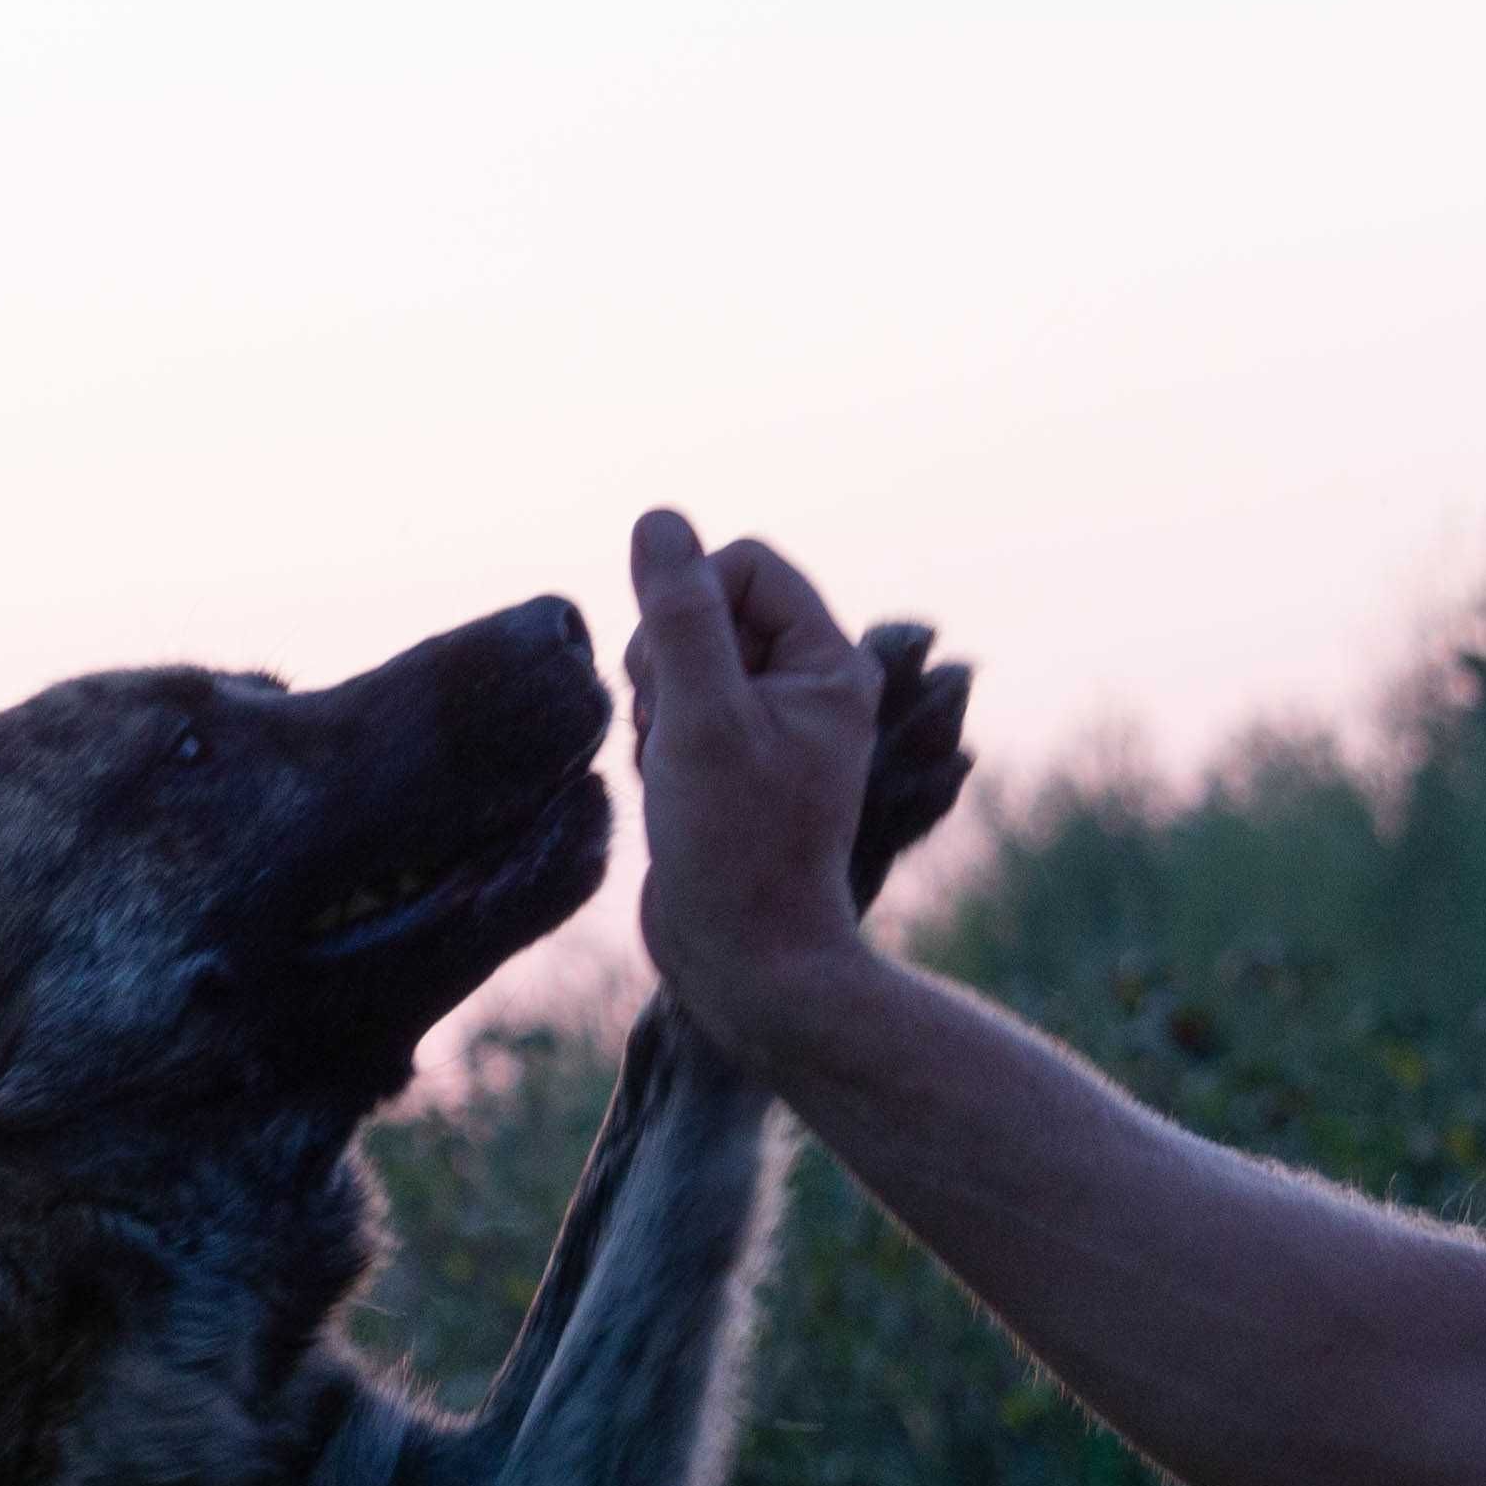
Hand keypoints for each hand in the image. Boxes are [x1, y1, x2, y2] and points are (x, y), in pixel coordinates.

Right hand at [620, 509, 889, 1059]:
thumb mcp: (698, 717)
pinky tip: (669, 796)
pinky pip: (676, 715)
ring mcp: (770, 729)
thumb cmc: (734, 847)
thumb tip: (658, 521)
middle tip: (671, 731)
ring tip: (673, 772)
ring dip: (656, 709)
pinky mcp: (734, 767)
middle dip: (666, 662)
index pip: (743, 566)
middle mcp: (807, 689)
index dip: (688, 603)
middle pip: (708, 612)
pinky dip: (657, 745)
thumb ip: (678, 617)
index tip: (671, 675)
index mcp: (828, 665)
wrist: (746, 964)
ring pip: (682, 665)